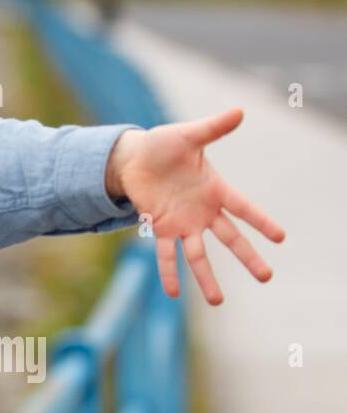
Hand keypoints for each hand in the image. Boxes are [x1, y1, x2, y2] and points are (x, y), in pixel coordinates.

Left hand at [107, 107, 285, 304]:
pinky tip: (173, 292)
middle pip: (229, 238)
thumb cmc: (163, 146)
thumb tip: (239, 111)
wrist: (132, 158)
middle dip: (247, 257)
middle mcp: (202, 211)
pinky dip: (169, 272)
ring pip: (199, 254)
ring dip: (207, 277)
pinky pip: (165, 254)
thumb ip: (212, 128)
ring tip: (218, 301)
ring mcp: (182, 223)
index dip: (261, 221)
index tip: (280, 237)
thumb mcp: (187, 136)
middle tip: (266, 277)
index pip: (243, 207)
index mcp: (215, 189)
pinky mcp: (160, 228)